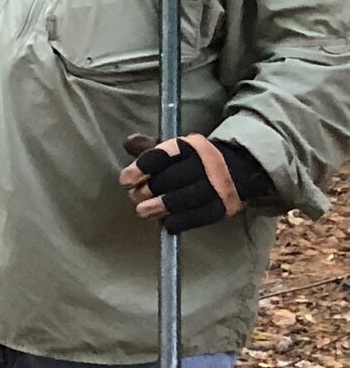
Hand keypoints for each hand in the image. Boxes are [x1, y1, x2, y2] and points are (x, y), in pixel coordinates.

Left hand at [120, 133, 269, 232]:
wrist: (243, 169)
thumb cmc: (197, 160)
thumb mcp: (177, 149)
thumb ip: (151, 147)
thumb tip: (129, 143)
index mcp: (190, 146)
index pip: (162, 155)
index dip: (141, 167)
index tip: (126, 179)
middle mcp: (206, 164)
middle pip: (173, 177)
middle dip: (149, 189)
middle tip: (134, 196)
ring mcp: (218, 186)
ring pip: (186, 197)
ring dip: (161, 206)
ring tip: (142, 211)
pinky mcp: (225, 206)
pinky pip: (201, 216)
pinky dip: (181, 221)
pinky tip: (167, 224)